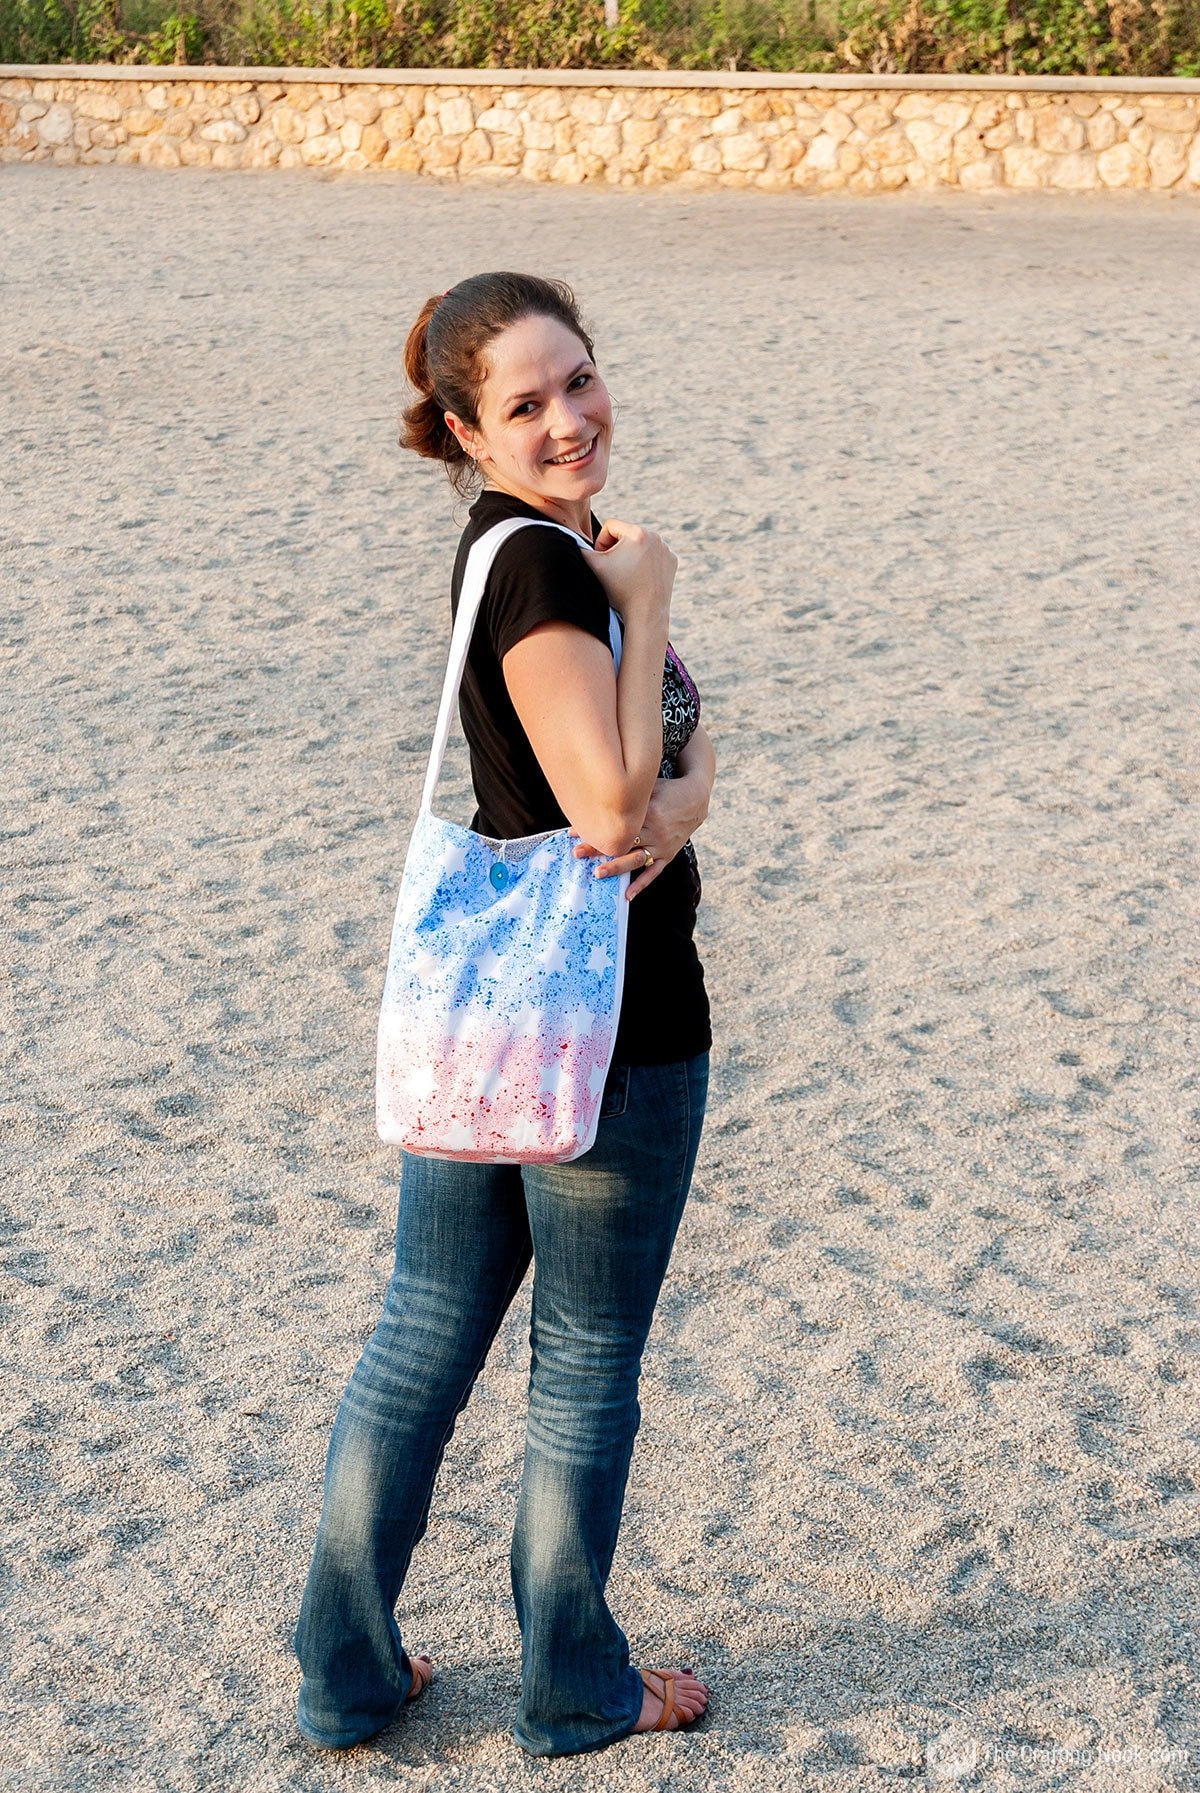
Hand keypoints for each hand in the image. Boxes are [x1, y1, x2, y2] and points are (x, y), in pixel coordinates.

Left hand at [570, 772, 703, 900]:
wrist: (695, 799)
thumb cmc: (666, 790)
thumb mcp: (649, 786)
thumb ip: (628, 793)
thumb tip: (595, 796)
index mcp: (649, 812)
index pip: (618, 823)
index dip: (595, 828)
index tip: (573, 833)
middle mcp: (656, 831)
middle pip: (623, 842)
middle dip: (599, 848)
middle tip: (577, 853)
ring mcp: (662, 845)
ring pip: (636, 859)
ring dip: (616, 867)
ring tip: (598, 874)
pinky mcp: (668, 855)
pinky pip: (654, 872)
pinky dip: (641, 884)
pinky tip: (627, 895)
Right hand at [579, 517, 675, 628]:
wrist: (646, 613)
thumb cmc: (618, 590)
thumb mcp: (593, 566)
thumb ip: (580, 548)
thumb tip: (572, 540)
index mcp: (636, 532)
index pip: (611, 526)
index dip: (601, 542)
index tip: (603, 559)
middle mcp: (654, 536)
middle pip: (626, 534)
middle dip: (617, 548)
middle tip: (614, 569)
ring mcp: (665, 549)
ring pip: (640, 545)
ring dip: (630, 555)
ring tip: (627, 574)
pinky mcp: (672, 560)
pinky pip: (653, 555)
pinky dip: (645, 563)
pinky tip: (640, 578)